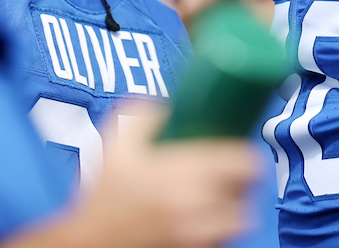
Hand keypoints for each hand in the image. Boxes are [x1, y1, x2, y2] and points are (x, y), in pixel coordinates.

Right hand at [78, 103, 258, 247]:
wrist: (92, 242)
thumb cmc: (106, 196)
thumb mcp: (119, 145)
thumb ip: (146, 115)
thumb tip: (169, 105)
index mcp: (184, 173)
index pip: (246, 163)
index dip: (246, 156)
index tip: (237, 154)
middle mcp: (197, 206)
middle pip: (246, 190)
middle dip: (240, 182)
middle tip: (226, 176)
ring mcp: (199, 235)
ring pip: (241, 219)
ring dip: (234, 208)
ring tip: (217, 201)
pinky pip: (226, 240)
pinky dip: (222, 231)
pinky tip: (204, 222)